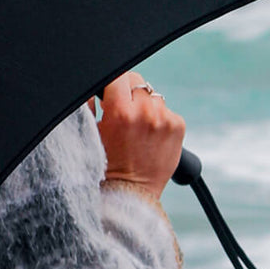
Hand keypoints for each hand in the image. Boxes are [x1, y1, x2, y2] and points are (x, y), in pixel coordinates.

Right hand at [90, 71, 184, 199]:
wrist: (130, 193)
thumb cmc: (106, 165)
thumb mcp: (91, 132)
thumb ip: (91, 104)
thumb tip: (96, 86)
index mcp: (121, 111)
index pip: (117, 75)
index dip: (110, 83)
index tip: (108, 93)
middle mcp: (146, 112)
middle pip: (136, 80)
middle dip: (127, 93)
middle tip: (122, 113)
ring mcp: (165, 119)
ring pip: (152, 95)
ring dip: (144, 105)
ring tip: (137, 127)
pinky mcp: (178, 126)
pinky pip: (167, 110)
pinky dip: (159, 118)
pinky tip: (150, 135)